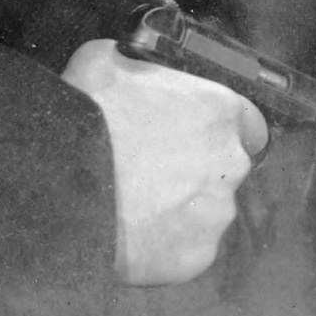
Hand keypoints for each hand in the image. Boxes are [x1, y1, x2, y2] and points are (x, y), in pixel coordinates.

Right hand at [61, 38, 267, 284]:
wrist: (66, 177)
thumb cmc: (91, 109)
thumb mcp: (113, 58)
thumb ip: (147, 72)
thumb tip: (140, 77)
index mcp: (220, 110)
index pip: (249, 122)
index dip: (219, 126)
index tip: (195, 130)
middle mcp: (230, 164)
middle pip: (224, 167)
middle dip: (196, 166)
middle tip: (151, 162)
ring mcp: (216, 215)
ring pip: (205, 210)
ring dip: (180, 204)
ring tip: (134, 197)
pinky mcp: (196, 257)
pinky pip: (186, 247)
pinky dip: (165, 240)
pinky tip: (132, 225)